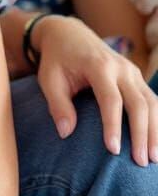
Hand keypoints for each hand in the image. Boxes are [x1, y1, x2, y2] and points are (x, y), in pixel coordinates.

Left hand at [35, 15, 157, 165]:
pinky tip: (157, 142)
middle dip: (142, 134)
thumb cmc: (57, 60)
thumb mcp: (49, 79)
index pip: (110, 100)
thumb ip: (58, 105)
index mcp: (98, 66)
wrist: (68, 34)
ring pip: (152, 103)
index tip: (112, 150)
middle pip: (139, 104)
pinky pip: (153, 101)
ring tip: (154, 159)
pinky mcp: (137, 77)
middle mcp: (121, 68)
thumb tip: (65, 133)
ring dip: (156, 131)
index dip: (113, 126)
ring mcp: (132, 71)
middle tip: (141, 162)